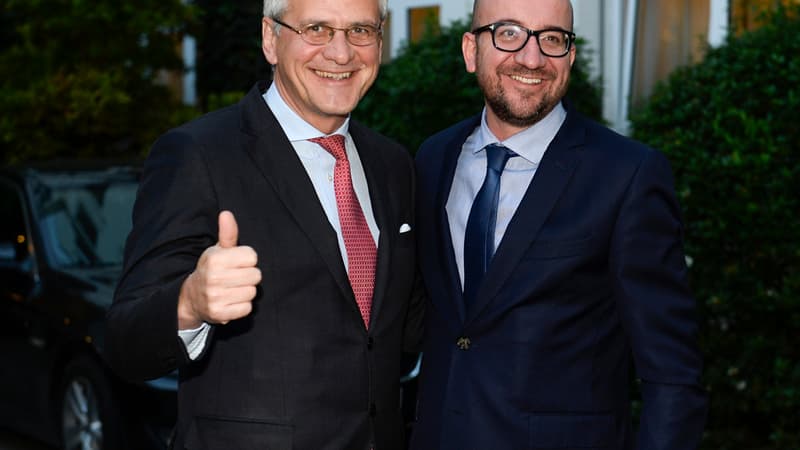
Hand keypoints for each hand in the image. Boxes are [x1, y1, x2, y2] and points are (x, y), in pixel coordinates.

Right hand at [178, 211, 261, 327]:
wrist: (192, 297)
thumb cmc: (212, 269)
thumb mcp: (218, 250)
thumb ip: (227, 233)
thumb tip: (227, 214)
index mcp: (215, 259)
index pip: (252, 257)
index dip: (247, 259)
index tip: (237, 263)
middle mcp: (214, 278)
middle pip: (256, 275)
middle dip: (248, 276)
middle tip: (236, 277)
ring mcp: (216, 297)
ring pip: (252, 292)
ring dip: (245, 291)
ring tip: (233, 289)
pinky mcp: (220, 314)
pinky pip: (247, 308)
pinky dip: (242, 306)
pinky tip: (231, 300)